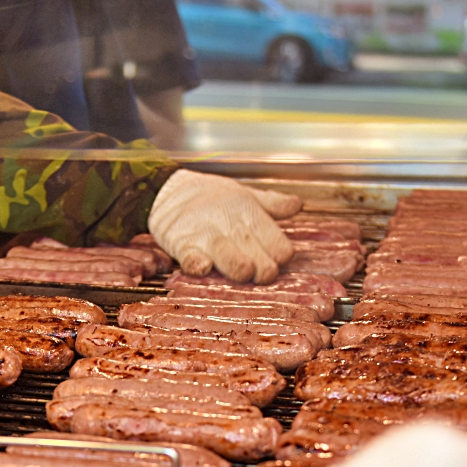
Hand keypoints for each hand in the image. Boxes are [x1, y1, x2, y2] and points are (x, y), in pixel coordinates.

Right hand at [147, 170, 300, 283]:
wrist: (168, 192)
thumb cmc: (212, 197)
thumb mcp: (245, 195)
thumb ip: (273, 204)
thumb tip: (298, 205)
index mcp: (248, 211)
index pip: (277, 242)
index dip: (281, 256)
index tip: (277, 260)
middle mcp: (229, 223)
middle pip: (257, 254)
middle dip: (264, 270)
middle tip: (262, 274)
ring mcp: (204, 235)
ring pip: (229, 258)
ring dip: (239, 269)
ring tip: (243, 273)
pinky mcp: (181, 245)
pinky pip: (191, 259)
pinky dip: (199, 265)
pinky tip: (205, 267)